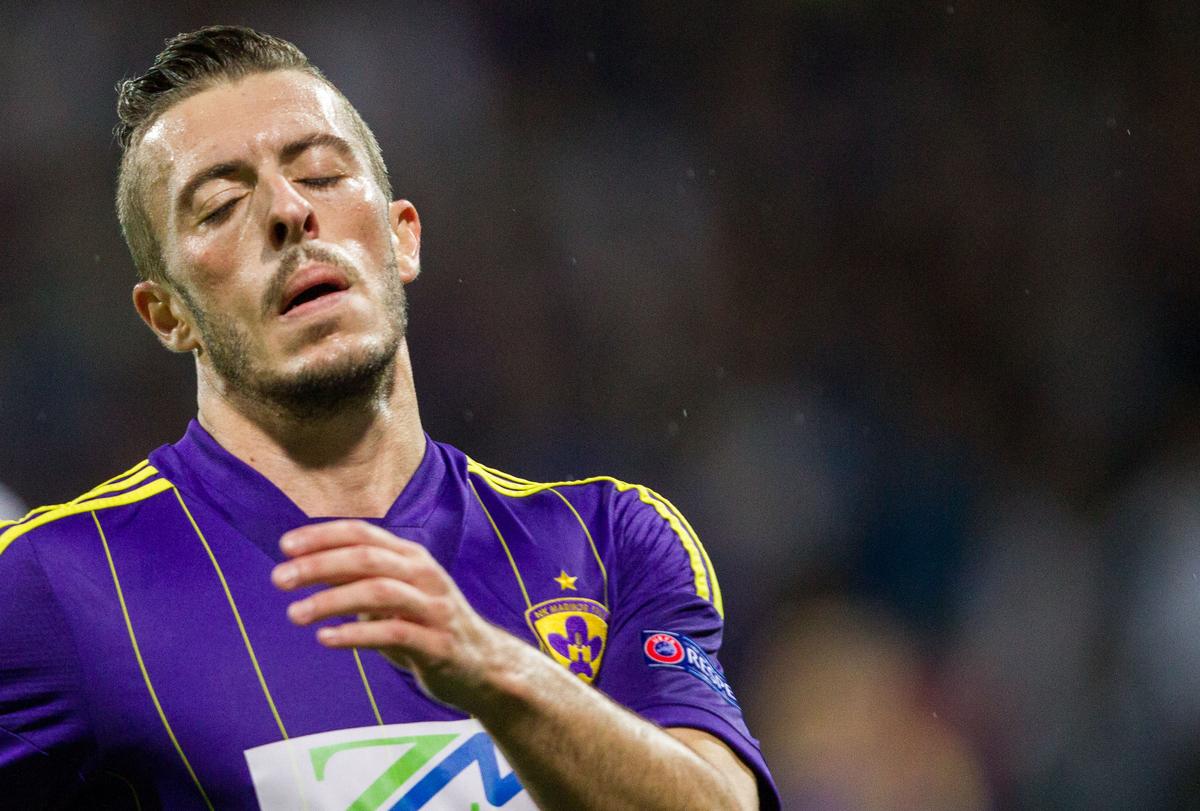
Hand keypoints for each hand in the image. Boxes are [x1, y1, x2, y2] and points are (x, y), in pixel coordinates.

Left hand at [271, 520, 525, 711]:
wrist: (483, 666)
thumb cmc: (427, 626)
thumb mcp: (393, 597)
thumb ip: (358, 579)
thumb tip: (305, 565)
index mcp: (412, 557)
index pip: (363, 533)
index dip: (323, 535)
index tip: (285, 546)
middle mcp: (425, 575)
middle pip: (367, 558)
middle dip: (320, 565)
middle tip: (279, 579)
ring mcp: (434, 608)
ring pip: (379, 592)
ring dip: (332, 600)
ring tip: (294, 614)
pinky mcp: (438, 643)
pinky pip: (393, 632)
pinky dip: (356, 633)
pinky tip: (326, 638)